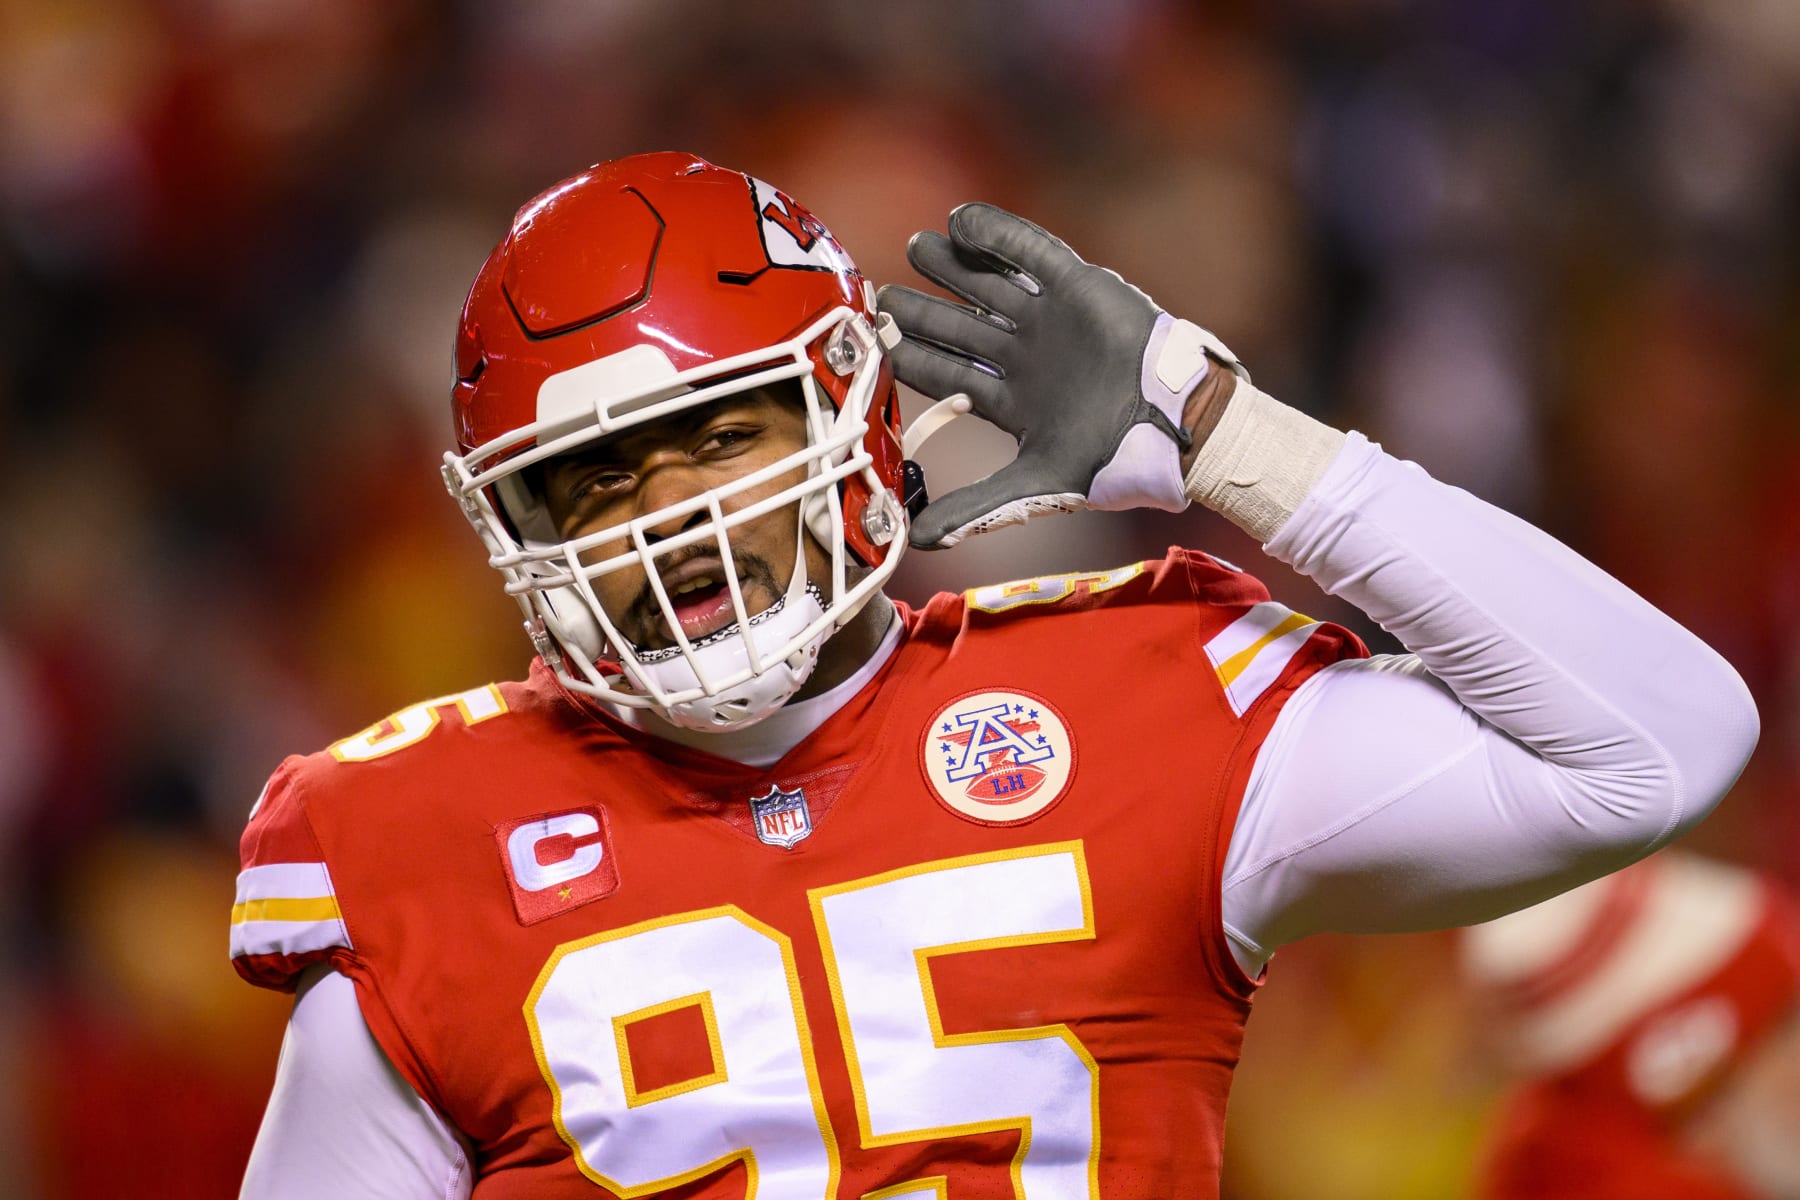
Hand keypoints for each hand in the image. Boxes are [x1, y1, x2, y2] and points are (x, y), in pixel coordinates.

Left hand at [877, 203, 1245, 548]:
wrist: (1178, 429)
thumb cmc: (1115, 461)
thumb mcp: (1034, 488)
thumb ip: (976, 508)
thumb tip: (918, 539)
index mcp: (1013, 400)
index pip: (949, 375)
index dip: (913, 357)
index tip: (874, 341)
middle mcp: (1027, 356)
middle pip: (962, 326)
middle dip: (923, 309)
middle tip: (882, 290)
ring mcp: (1052, 320)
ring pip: (991, 286)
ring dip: (953, 267)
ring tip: (916, 246)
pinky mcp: (1080, 287)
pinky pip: (1033, 253)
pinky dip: (998, 235)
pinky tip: (960, 220)